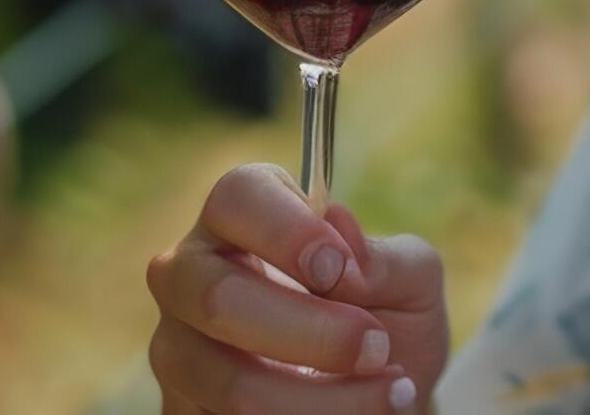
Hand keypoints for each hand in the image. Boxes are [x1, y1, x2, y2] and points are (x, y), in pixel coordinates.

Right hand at [146, 163, 449, 411]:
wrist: (383, 402)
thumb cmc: (388, 322)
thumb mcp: (411, 282)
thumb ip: (387, 259)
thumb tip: (342, 238)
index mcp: (243, 219)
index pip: (237, 197)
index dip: (285, 232)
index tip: (336, 268)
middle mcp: (191, 277)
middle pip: (215, 295)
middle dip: (311, 332)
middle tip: (377, 348)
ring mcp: (178, 349)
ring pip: (231, 382)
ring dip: (321, 399)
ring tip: (388, 394)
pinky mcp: (183, 410)